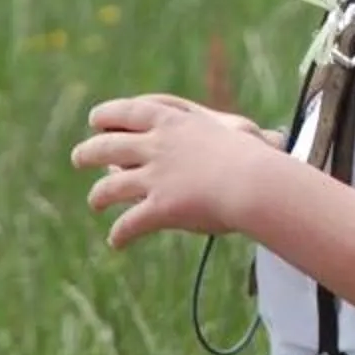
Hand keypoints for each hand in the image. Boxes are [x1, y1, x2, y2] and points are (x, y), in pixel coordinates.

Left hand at [71, 94, 291, 247]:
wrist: (256, 182)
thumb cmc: (259, 157)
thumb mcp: (246, 136)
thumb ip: (242, 137)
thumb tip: (274, 140)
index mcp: (173, 122)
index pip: (130, 112)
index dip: (108, 115)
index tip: (95, 119)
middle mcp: (157, 146)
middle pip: (108, 145)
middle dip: (89, 152)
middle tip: (79, 157)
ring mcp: (155, 177)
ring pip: (110, 187)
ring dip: (98, 195)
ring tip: (95, 201)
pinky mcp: (159, 208)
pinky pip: (129, 224)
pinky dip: (120, 234)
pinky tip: (116, 242)